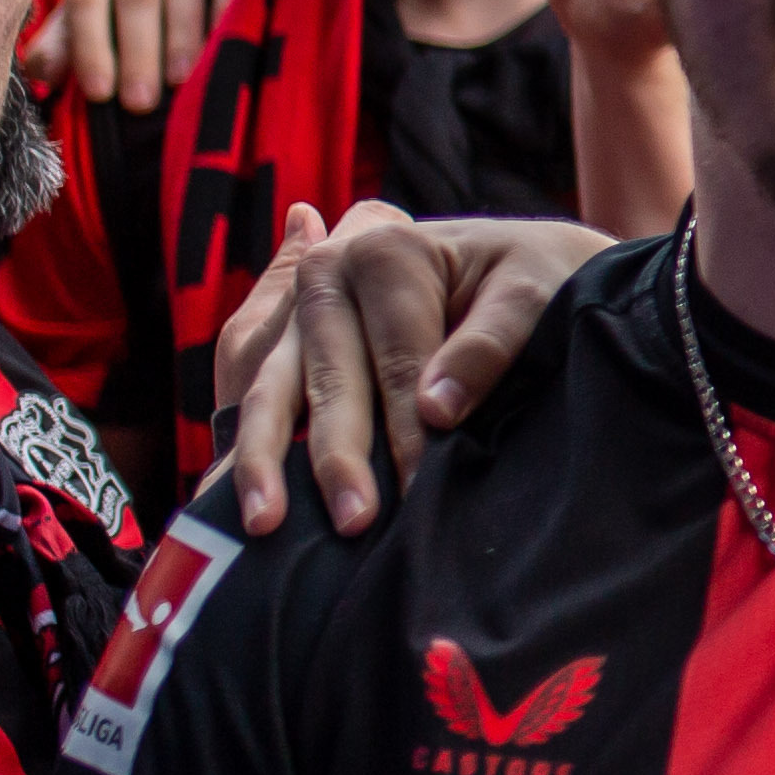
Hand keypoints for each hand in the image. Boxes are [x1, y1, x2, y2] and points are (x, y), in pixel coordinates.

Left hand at [51, 0, 260, 111]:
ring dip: (181, 34)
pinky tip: (225, 41)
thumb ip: (66, 44)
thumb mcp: (99, 25)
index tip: (100, 94)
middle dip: (136, 52)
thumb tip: (42, 74)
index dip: (90, 46)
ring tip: (182, 80)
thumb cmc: (141, 13)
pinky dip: (227, 4)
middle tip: (140, 102)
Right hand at [214, 201, 604, 537]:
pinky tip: (241, 508)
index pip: (397, 360)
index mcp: (384, 250)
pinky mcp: (284, 354)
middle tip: (355, 523)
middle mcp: (326, 276)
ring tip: (264, 523)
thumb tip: (436, 411)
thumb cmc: (533, 278)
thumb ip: (488, 346)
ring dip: (265, 463)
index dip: (410, 429)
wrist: (517, 264)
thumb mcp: (533, 293)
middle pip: (330, 380)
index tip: (420, 489)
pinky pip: (258, 409)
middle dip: (338, 457)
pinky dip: (245, 458)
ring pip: (272, 395)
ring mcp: (296, 317)